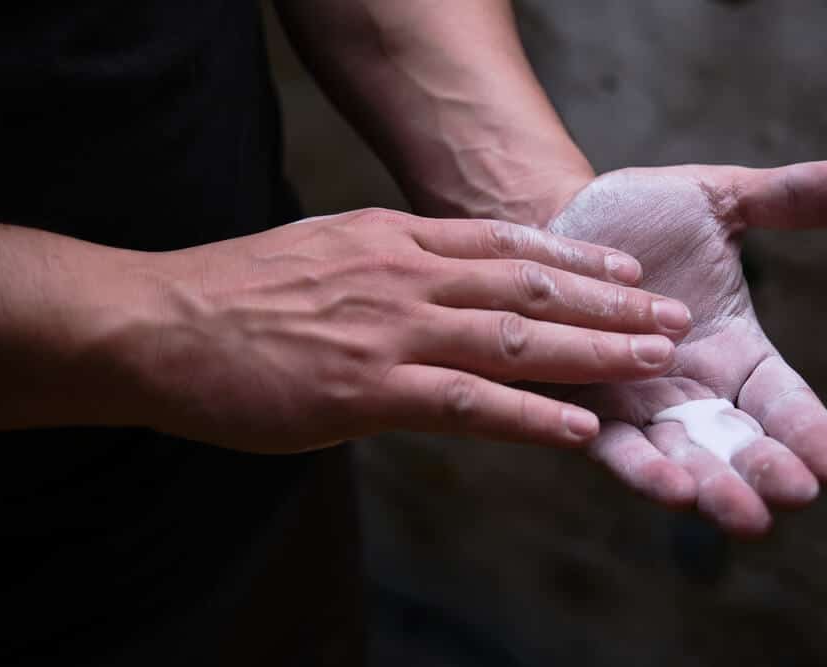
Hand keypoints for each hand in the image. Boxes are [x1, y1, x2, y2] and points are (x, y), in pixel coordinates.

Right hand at [124, 208, 692, 452]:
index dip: (573, 259)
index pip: (504, 243)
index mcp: (393, 241)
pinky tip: (579, 428)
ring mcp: (390, 330)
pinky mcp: (367, 388)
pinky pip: (468, 401)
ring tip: (653, 363)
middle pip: (528, 286)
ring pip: (515, 338)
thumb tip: (428, 288)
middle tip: (669, 315)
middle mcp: (404, 276)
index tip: (624, 272)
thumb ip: (383, 269)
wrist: (157, 322)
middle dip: (608, 304)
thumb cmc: (233, 295)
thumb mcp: (323, 255)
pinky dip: (531, 416)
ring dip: (593, 352)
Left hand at [544, 160, 826, 535]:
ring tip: (742, 515)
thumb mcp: (717, 201)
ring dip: (713, 487)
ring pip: (682, 458)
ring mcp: (636, 406)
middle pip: (737, 443)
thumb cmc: (635, 215)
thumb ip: (789, 199)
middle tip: (793, 493)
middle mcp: (690, 391)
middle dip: (765, 470)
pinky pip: (614, 447)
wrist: (550, 217)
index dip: (812, 432)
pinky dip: (642, 469)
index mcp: (733, 353)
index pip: (784, 402)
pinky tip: (672, 488)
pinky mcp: (582, 408)